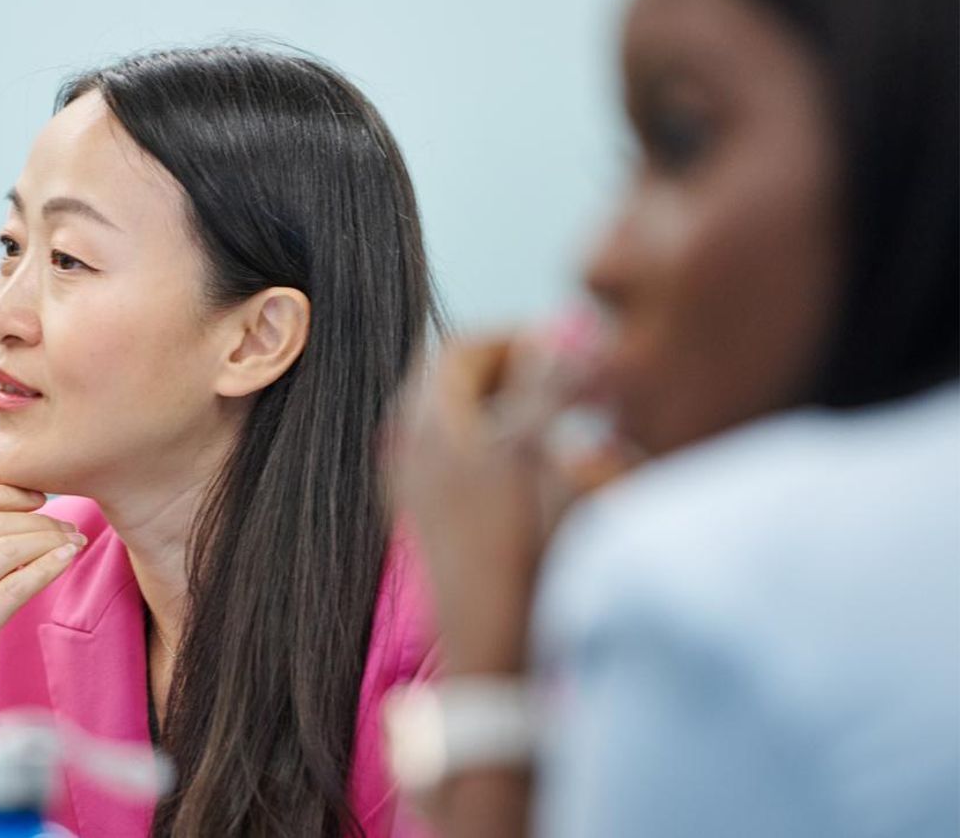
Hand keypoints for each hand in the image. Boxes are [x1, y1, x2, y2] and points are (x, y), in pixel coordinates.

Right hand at [0, 484, 82, 775]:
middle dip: (35, 517)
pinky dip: (48, 567)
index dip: (3, 492)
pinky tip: (67, 561)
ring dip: (47, 539)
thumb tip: (7, 502)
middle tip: (67, 524)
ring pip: (5, 550)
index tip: (39, 496)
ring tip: (73, 542)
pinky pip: (18, 585)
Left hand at [386, 336, 566, 674]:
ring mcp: (414, 487)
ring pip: (459, 422)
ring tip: (555, 417)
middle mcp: (407, 450)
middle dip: (510, 370)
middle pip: (454, 384)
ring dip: (505, 408)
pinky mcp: (431, 521)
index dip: (512, 338)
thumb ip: (546, 384)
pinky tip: (534, 467)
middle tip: (562, 375)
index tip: (559, 343)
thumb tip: (561, 328)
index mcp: (425, 424)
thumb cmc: (516, 544)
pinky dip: (497, 447)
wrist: (491, 640)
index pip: (458, 349)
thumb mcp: (535, 451)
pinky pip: (460, 461)